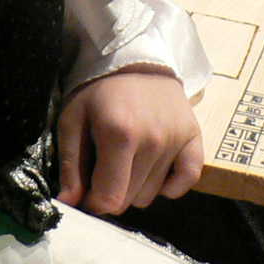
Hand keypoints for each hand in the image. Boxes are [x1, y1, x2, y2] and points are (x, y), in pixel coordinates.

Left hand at [56, 66, 203, 215]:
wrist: (136, 59)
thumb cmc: (99, 91)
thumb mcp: (73, 121)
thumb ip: (70, 165)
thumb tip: (68, 204)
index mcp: (120, 135)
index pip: (110, 198)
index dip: (93, 203)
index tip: (87, 192)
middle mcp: (153, 141)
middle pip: (130, 200)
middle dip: (112, 192)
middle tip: (105, 167)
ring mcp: (177, 140)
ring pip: (153, 194)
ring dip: (136, 186)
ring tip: (128, 158)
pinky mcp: (194, 137)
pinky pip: (188, 180)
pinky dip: (171, 185)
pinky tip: (155, 172)